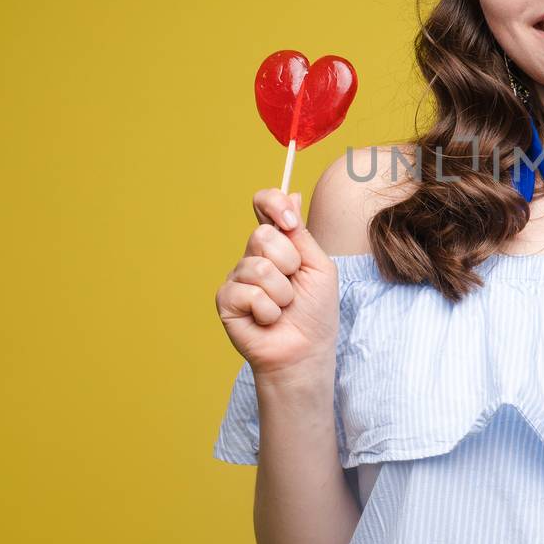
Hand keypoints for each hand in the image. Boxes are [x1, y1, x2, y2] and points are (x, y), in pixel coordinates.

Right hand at [214, 187, 339, 376]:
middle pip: (262, 236)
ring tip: (283, 308)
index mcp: (277, 243)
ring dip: (282, 293)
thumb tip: (290, 193)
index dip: (272, 203)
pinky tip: (268, 320)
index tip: (290, 221)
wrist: (306, 351)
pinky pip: (247, 292)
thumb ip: (301, 233)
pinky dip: (268, 310)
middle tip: (295, 286)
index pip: (263, 204)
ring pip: (258, 267)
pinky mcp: (226, 301)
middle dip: (289, 264)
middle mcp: (253, 256)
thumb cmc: (315, 311)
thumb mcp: (317, 266)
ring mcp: (237, 277)